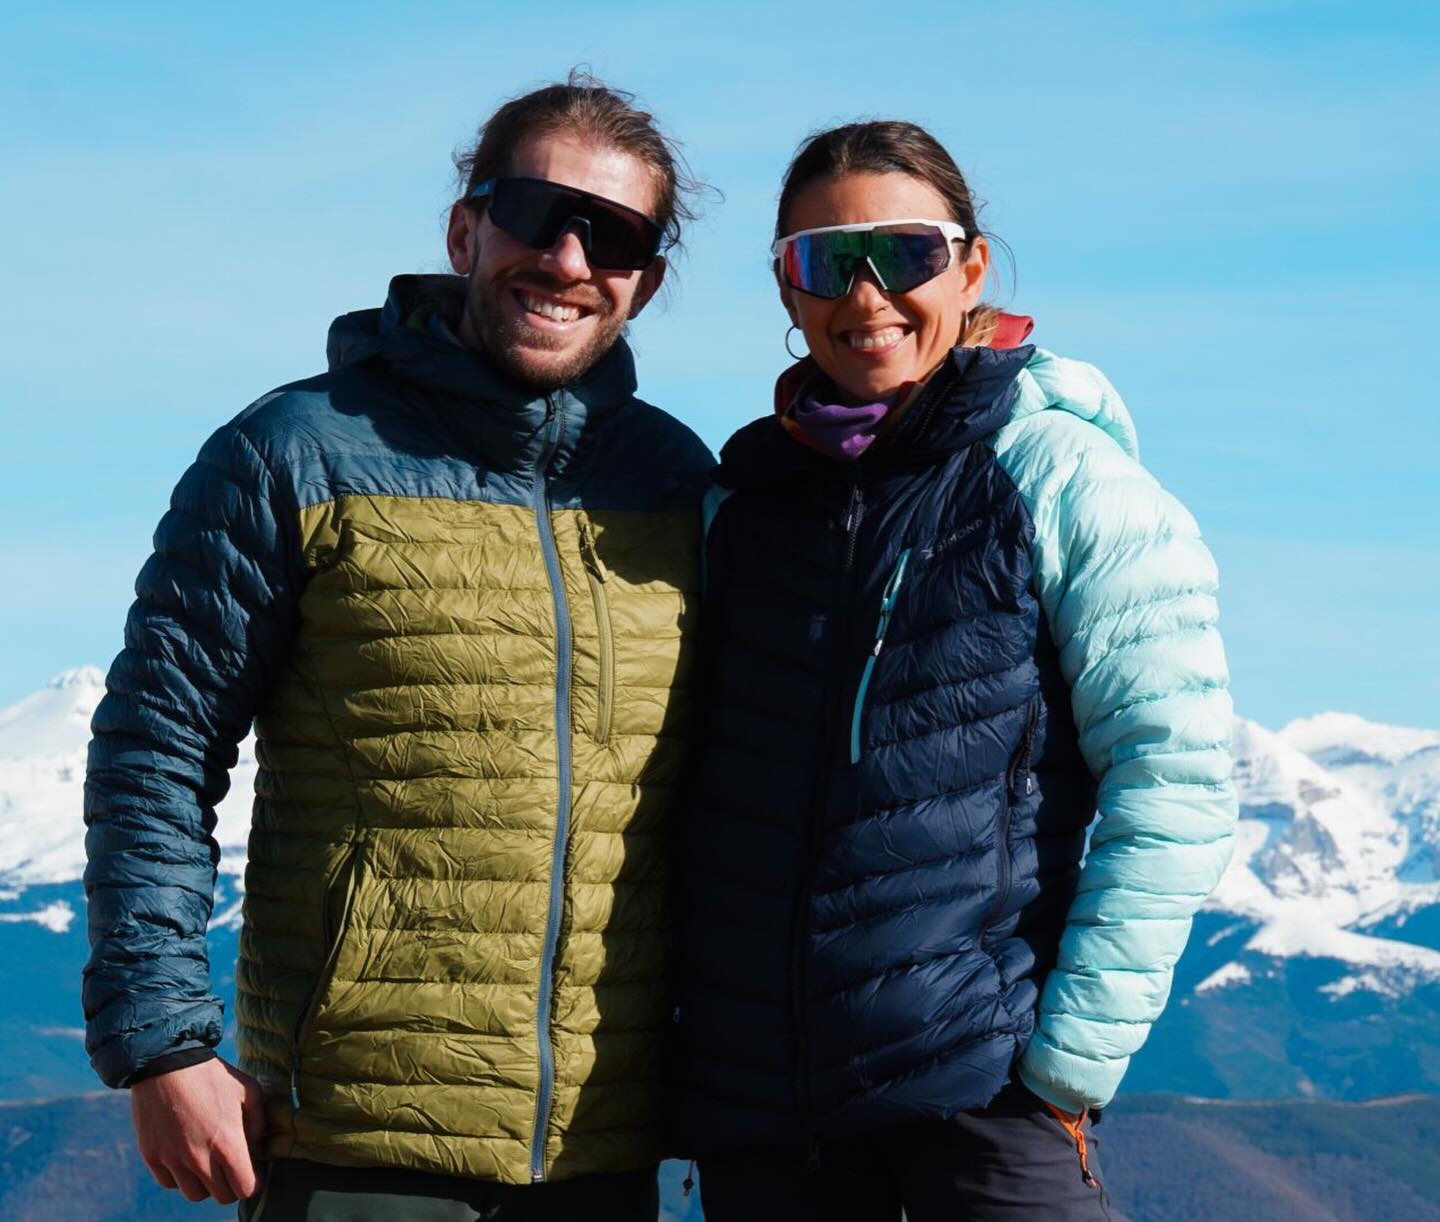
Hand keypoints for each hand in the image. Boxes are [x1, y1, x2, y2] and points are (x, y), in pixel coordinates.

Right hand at [129, 1057, 266, 1204]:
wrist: (166, 1062)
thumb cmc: (212, 1075)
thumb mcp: (248, 1090)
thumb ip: (259, 1122)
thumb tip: (258, 1146)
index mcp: (228, 1143)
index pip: (245, 1188)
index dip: (251, 1182)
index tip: (251, 1171)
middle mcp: (199, 1158)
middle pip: (221, 1196)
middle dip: (231, 1183)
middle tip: (230, 1164)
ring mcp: (173, 1160)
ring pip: (195, 1194)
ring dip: (205, 1182)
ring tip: (208, 1160)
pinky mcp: (152, 1157)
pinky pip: (170, 1183)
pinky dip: (180, 1176)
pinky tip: (186, 1155)